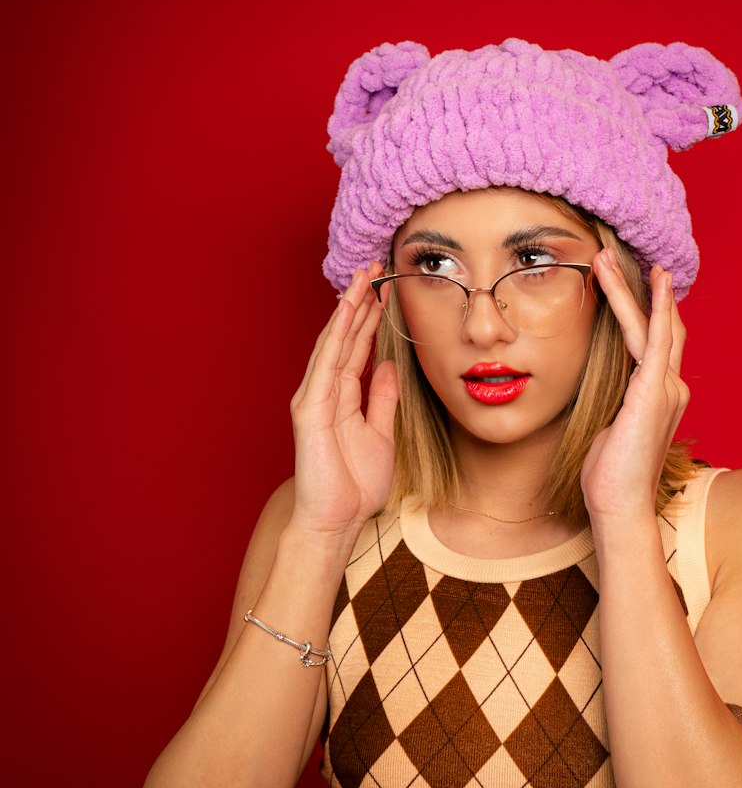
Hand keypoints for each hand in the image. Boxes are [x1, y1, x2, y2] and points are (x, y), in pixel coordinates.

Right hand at [286, 265, 398, 540]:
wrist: (336, 520)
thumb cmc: (354, 485)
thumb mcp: (380, 432)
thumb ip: (381, 398)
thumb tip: (386, 365)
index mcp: (342, 396)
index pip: (356, 347)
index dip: (369, 317)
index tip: (383, 288)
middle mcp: (324, 391)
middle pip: (342, 337)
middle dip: (357, 302)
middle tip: (373, 267)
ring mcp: (314, 398)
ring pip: (332, 343)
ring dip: (346, 309)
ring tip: (361, 278)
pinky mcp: (310, 409)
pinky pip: (325, 366)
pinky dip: (335, 337)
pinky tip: (345, 314)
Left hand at [580, 251, 688, 521]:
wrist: (619, 506)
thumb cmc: (609, 478)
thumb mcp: (608, 432)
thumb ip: (613, 409)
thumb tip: (604, 403)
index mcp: (658, 396)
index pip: (653, 342)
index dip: (643, 309)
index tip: (623, 281)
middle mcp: (670, 387)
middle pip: (660, 325)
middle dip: (637, 288)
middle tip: (611, 254)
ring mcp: (666, 388)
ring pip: (654, 324)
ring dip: (632, 288)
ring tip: (608, 256)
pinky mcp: (654, 391)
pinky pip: (656, 340)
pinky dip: (655, 307)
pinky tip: (652, 281)